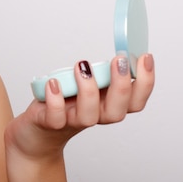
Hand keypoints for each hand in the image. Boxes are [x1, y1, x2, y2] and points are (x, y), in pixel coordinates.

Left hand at [6, 53, 154, 158]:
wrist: (37, 130)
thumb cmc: (64, 104)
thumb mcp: (86, 85)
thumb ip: (100, 73)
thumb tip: (117, 50)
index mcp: (107, 105)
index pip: (135, 102)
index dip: (145, 82)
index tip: (145, 57)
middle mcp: (94, 116)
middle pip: (117, 111)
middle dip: (122, 86)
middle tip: (118, 60)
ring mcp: (72, 121)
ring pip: (89, 116)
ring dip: (88, 90)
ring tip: (81, 66)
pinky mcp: (50, 123)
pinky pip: (56, 116)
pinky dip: (55, 100)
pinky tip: (53, 83)